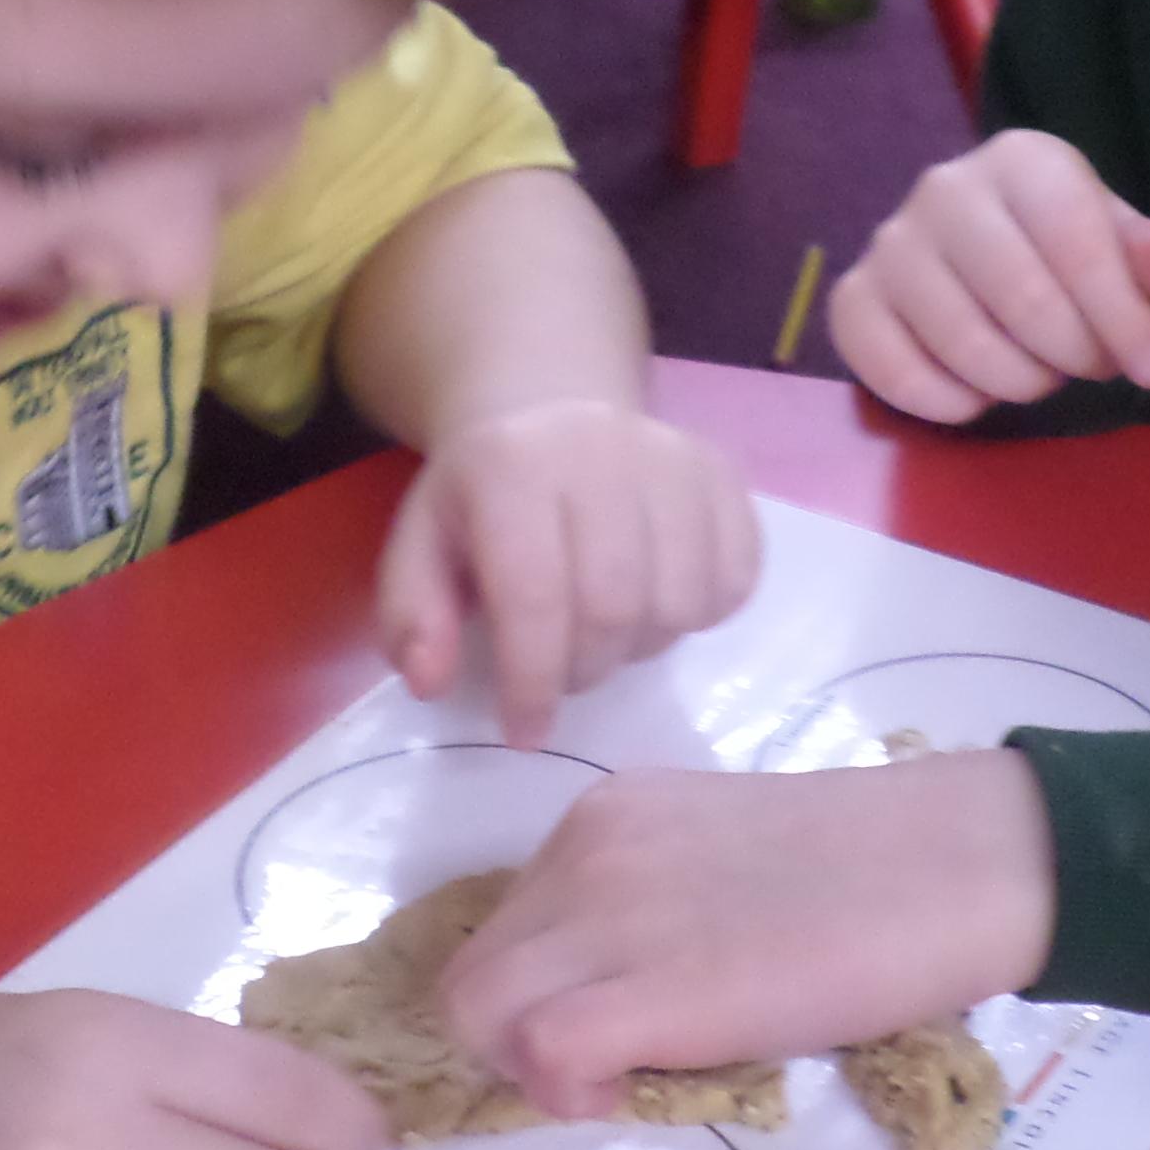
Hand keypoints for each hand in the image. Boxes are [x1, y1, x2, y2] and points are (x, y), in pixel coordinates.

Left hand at [377, 401, 760, 745]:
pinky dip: (700, 613)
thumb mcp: (420, 547)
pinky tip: (656, 601)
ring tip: (606, 634)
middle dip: (585, 669)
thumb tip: (431, 682)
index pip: (535, 595)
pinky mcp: (724, 474)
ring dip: (642, 646)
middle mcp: (601, 448)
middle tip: (563, 675)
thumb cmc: (480, 499)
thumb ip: (413, 617)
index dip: (531, 682)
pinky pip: (736, 577)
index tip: (524, 731)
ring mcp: (674, 457)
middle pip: (615, 605)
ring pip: (681, 601)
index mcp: (512, 466)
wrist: (547, 417)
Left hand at [438, 756, 1060, 1118]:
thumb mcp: (724, 863)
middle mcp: (584, 851)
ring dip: (529, 1067)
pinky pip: (538, 1049)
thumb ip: (654, 905)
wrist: (956, 863)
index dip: (536, 993)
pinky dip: (563, 1091)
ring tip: (619, 1078)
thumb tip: (620, 989)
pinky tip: (626, 1091)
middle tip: (605, 1068)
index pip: (510, 924)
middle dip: (514, 1039)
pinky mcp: (649, 985)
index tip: (603, 1026)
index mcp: (607, 818)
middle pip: (474, 971)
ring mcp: (608, 912)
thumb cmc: (874, 872)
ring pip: (480, 1008)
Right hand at [828, 130, 1149, 423]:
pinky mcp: (853, 297)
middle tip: (1092, 366)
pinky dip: (943, 401)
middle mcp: (945, 189)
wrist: (971, 236)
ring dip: (1018, 382)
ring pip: (962, 342)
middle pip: (1022, 297)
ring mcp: (891, 243)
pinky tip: (974, 396)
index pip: (1077, 241)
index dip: (1122, 316)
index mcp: (1022, 160)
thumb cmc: (1056, 238)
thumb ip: (1145, 253)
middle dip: (1074, 354)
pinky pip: (891, 370)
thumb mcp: (1111, 233)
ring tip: (1038, 374)